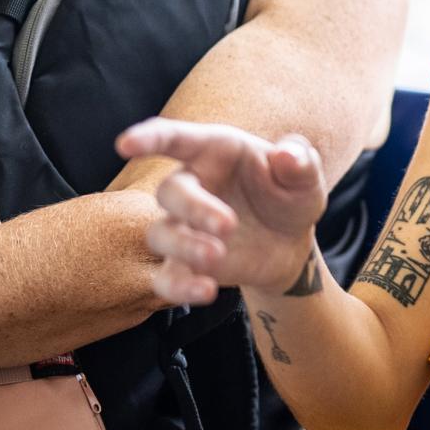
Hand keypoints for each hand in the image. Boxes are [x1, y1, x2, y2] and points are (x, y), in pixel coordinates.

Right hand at [116, 120, 329, 302]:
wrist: (290, 240)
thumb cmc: (289, 193)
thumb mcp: (305, 175)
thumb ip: (300, 161)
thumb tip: (288, 155)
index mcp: (213, 150)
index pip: (174, 138)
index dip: (148, 138)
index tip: (125, 145)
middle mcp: (191, 185)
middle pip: (171, 191)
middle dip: (194, 208)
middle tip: (228, 226)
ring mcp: (182, 226)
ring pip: (160, 234)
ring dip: (185, 246)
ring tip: (217, 257)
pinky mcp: (184, 263)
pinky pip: (166, 277)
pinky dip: (178, 287)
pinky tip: (205, 291)